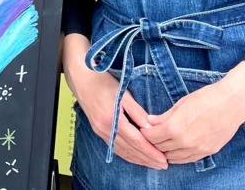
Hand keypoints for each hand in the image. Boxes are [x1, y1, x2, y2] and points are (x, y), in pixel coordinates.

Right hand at [61, 34, 167, 169]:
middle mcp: (106, 130)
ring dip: (138, 160)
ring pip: (122, 152)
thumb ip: (137, 112)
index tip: (163, 159)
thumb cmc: (102, 83)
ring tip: (152, 164)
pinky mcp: (99, 131)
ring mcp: (101, 132)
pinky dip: (127, 155)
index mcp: (113, 120)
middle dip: (148, 160)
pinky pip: (115, 148)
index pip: (136, 142)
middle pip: (130, 150)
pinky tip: (135, 157)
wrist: (81, 80)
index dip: (151, 152)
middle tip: (162, 165)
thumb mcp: (123, 94)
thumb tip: (151, 128)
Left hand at [141, 61, 244, 163]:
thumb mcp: (181, 104)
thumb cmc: (207, 98)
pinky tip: (177, 149)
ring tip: (164, 142)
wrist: (232, 103)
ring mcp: (196, 149)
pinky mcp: (206, 152)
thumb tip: (149, 122)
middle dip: (154, 142)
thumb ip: (164, 117)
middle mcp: (184, 142)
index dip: (146, 132)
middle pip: (160, 148)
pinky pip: (187, 160)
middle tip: (153, 135)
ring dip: (166, 151)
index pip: (151, 137)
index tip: (145, 129)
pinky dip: (179, 156)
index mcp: (174, 128)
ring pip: (172, 158)